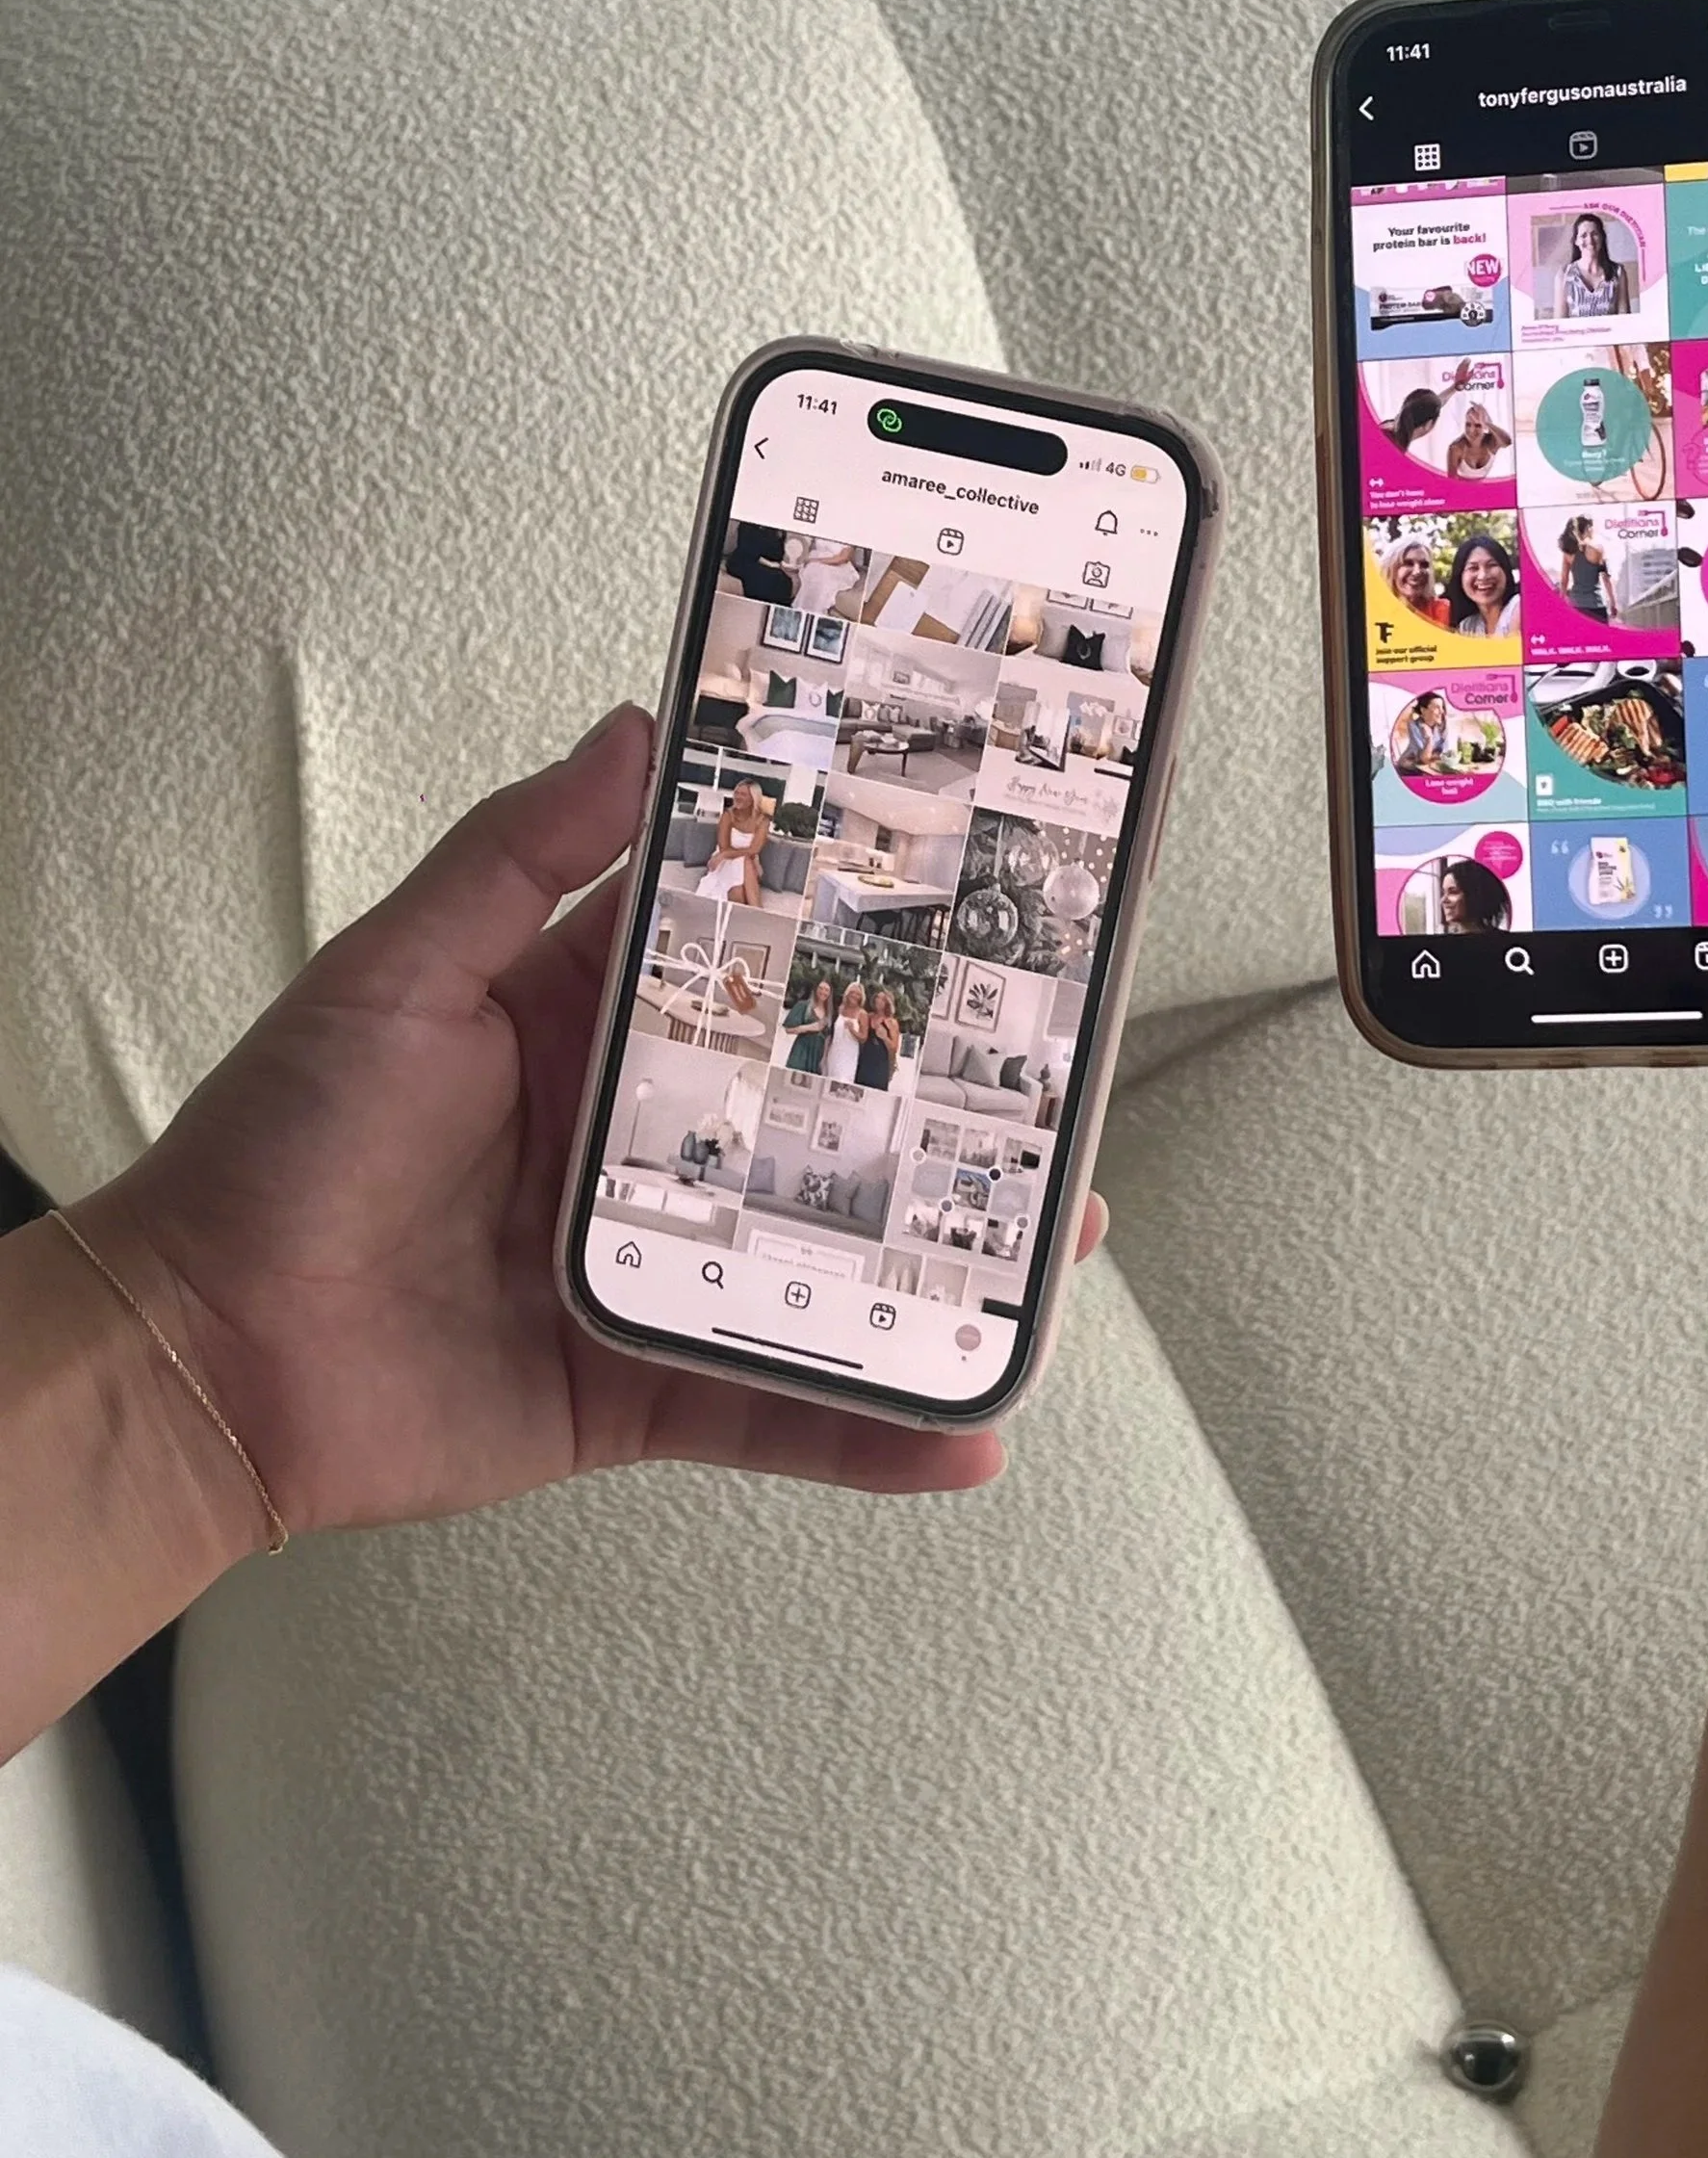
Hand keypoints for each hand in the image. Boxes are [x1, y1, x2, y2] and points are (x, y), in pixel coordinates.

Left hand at [82, 708, 1107, 1547]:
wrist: (198, 1357)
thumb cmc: (279, 1146)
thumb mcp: (402, 971)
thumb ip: (524, 857)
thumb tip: (638, 727)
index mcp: (591, 1020)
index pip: (753, 954)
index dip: (853, 918)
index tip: (963, 880)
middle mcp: (643, 1139)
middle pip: (823, 1109)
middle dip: (944, 1095)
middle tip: (1060, 1070)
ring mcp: (655, 1267)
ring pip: (830, 1258)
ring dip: (943, 1259)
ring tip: (1056, 1245)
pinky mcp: (641, 1386)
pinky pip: (776, 1407)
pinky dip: (873, 1431)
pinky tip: (966, 1428)